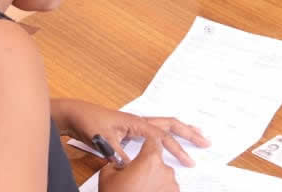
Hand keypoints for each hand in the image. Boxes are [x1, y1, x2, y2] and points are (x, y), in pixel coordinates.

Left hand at [53, 99, 209, 166]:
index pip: (163, 135)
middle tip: (205, 141)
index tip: (188, 159)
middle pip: (171, 125)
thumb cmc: (89, 122)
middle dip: (189, 133)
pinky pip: (156, 131)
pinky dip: (168, 134)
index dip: (177, 148)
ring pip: (165, 126)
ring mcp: (136, 124)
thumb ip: (120, 153)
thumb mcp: (104, 140)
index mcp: (136, 122)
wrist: (76, 114)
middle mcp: (139, 121)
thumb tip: (133, 165)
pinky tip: (171, 140)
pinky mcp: (131, 129)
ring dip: (181, 131)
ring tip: (197, 135)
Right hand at [100, 136, 178, 191]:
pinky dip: (158, 191)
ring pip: (163, 176)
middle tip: (135, 178)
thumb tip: (119, 162)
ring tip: (139, 190)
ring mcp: (171, 186)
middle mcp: (164, 171)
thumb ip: (116, 162)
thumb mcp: (107, 175)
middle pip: (158, 161)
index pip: (153, 140)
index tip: (145, 145)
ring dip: (153, 180)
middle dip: (147, 167)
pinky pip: (167, 189)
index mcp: (149, 160)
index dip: (147, 143)